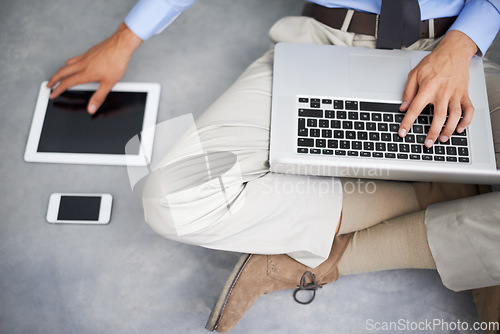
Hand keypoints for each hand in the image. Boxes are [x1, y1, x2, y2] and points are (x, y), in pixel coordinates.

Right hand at [47, 23, 141, 113]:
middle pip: (62, 72)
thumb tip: (91, 108)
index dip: (58, 89)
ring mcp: (85, 57)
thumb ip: (99, 97)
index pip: (68, 83)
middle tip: (49, 84)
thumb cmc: (117, 62)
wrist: (120, 45)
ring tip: (59, 75)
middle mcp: (83, 64)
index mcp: (86, 73)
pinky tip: (74, 64)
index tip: (53, 94)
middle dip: (54, 79)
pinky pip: (75, 58)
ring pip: (68, 64)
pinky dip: (70, 63)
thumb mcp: (109, 83)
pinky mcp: (89, 52)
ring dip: (61, 71)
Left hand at [398, 30, 477, 146]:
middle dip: (432, 132)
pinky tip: (460, 128)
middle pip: (438, 117)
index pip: (415, 109)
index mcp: (428, 88)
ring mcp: (455, 94)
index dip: (407, 123)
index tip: (402, 132)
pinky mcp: (464, 94)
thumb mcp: (415, 74)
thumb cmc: (434, 62)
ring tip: (443, 139)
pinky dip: (466, 120)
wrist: (454, 51)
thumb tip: (403, 107)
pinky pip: (468, 109)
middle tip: (428, 143)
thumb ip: (408, 92)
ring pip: (454, 116)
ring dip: (449, 129)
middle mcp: (442, 92)